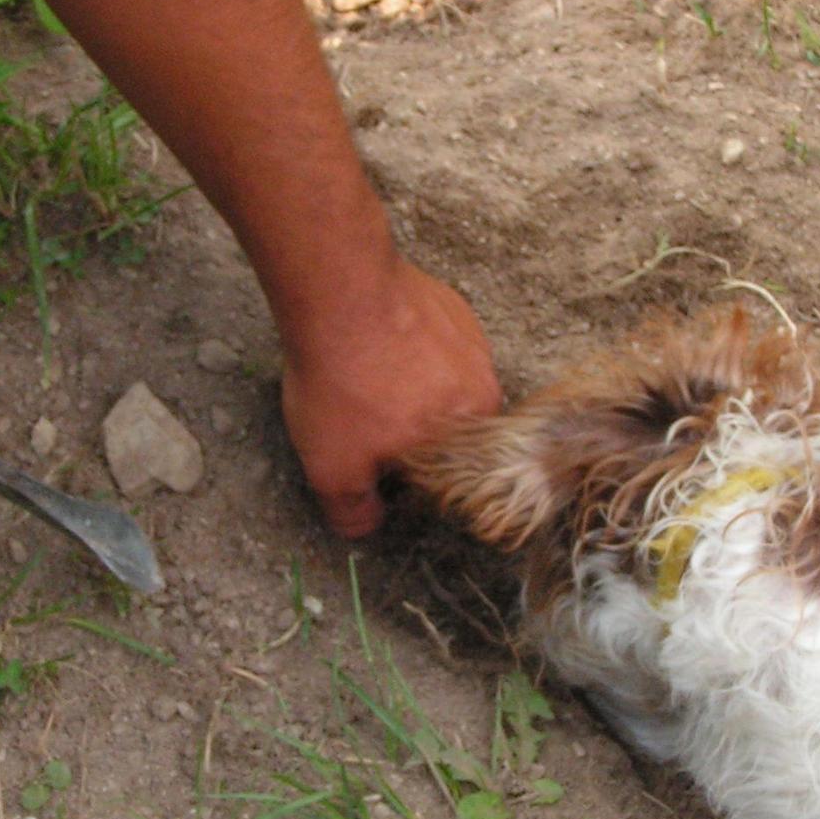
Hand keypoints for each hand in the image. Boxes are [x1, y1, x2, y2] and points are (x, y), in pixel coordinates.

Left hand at [281, 258, 501, 536]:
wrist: (342, 291)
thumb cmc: (344, 385)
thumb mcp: (333, 468)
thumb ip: (354, 511)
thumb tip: (366, 528)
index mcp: (470, 437)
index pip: (445, 473)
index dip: (401, 471)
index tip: (368, 455)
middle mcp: (486, 390)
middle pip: (446, 424)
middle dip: (406, 424)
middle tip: (359, 411)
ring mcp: (473, 342)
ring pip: (442, 380)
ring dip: (408, 382)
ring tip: (362, 374)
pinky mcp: (453, 307)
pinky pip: (434, 339)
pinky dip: (407, 344)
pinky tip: (370, 340)